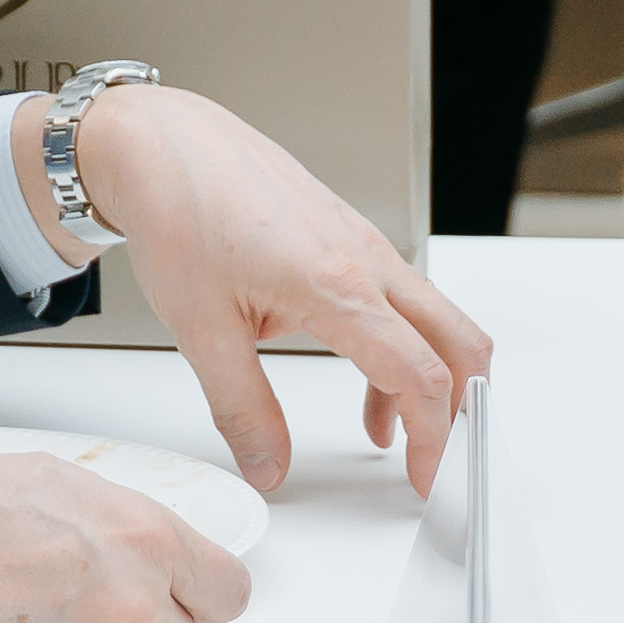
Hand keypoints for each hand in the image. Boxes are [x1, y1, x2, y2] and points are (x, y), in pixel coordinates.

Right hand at [0, 454, 247, 622]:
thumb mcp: (41, 478)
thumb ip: (113, 519)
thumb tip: (134, 544)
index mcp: (141, 540)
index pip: (226, 590)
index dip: (199, 590)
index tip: (185, 592)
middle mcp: (130, 611)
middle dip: (133, 618)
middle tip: (67, 593)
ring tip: (18, 618)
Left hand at [21, 83, 487, 495]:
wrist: (163, 144)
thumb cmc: (180, 211)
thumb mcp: (201, 331)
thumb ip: (243, 408)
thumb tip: (269, 465)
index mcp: (338, 285)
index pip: (419, 375)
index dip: (433, 437)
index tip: (423, 478)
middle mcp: (365, 259)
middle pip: (459, 341)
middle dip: (460, 408)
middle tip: (433, 457)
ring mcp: (363, 244)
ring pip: (432, 320)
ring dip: (424, 379)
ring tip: (384, 431)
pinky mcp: (348, 237)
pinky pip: (399, 299)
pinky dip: (400, 346)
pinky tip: (361, 378)